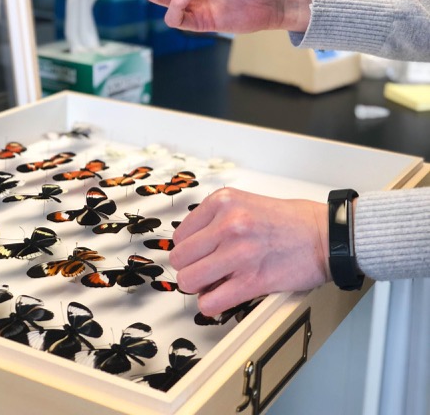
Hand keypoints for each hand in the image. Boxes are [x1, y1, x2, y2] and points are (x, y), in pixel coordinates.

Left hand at [170, 187, 329, 316]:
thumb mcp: (246, 202)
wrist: (326, 235)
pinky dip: (211, 305)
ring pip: (189, 281)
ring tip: (213, 283)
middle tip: (204, 270)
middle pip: (181, 259)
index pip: (180, 234)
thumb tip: (192, 245)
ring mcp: (238, 253)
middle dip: (190, 268)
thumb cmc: (292, 221)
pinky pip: (210, 302)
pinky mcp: (252, 280)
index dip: (188, 249)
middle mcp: (228, 224)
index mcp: (224, 202)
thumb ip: (217, 219)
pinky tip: (222, 297)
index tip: (197, 254)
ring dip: (199, 287)